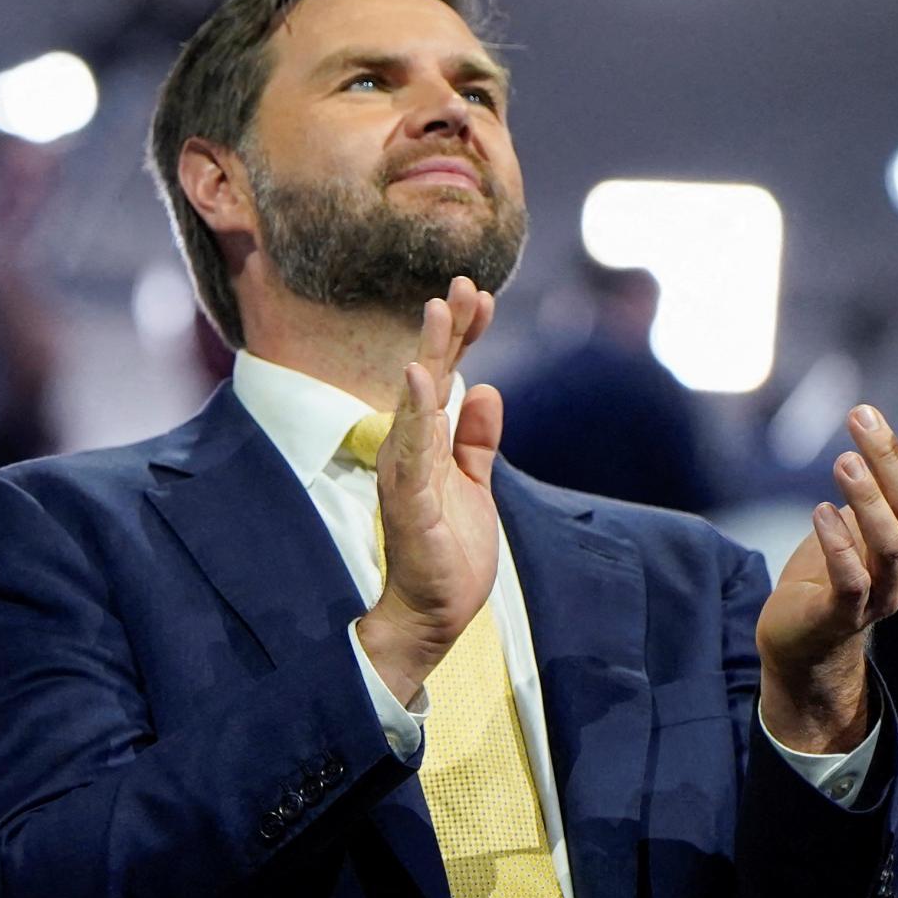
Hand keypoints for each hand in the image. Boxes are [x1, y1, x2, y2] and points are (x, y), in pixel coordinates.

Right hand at [356, 277, 503, 706]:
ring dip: (430, 355)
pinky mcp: (411, 501)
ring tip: (441, 311)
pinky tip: (418, 378)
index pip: (447, 377)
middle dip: (448, 330)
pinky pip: (412, 450)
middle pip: (431, 377)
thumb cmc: (449, 553)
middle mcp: (413, 450)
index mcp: (430, 444)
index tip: (482, 294)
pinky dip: (416, 413)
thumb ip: (478, 440)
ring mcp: (408, 473)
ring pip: (419, 403)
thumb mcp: (474, 485)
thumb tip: (488, 390)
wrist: (433, 614)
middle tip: (464, 283)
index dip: (463, 336)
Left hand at [756, 406, 897, 752]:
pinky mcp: (843, 613)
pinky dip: (839, 544)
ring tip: (843, 461)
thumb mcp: (868, 514)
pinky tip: (820, 511)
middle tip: (861, 418)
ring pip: (890, 544)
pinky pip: (851, 580)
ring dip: (868, 499)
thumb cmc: (837, 566)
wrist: (803, 636)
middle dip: (891, 461)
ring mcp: (882, 593)